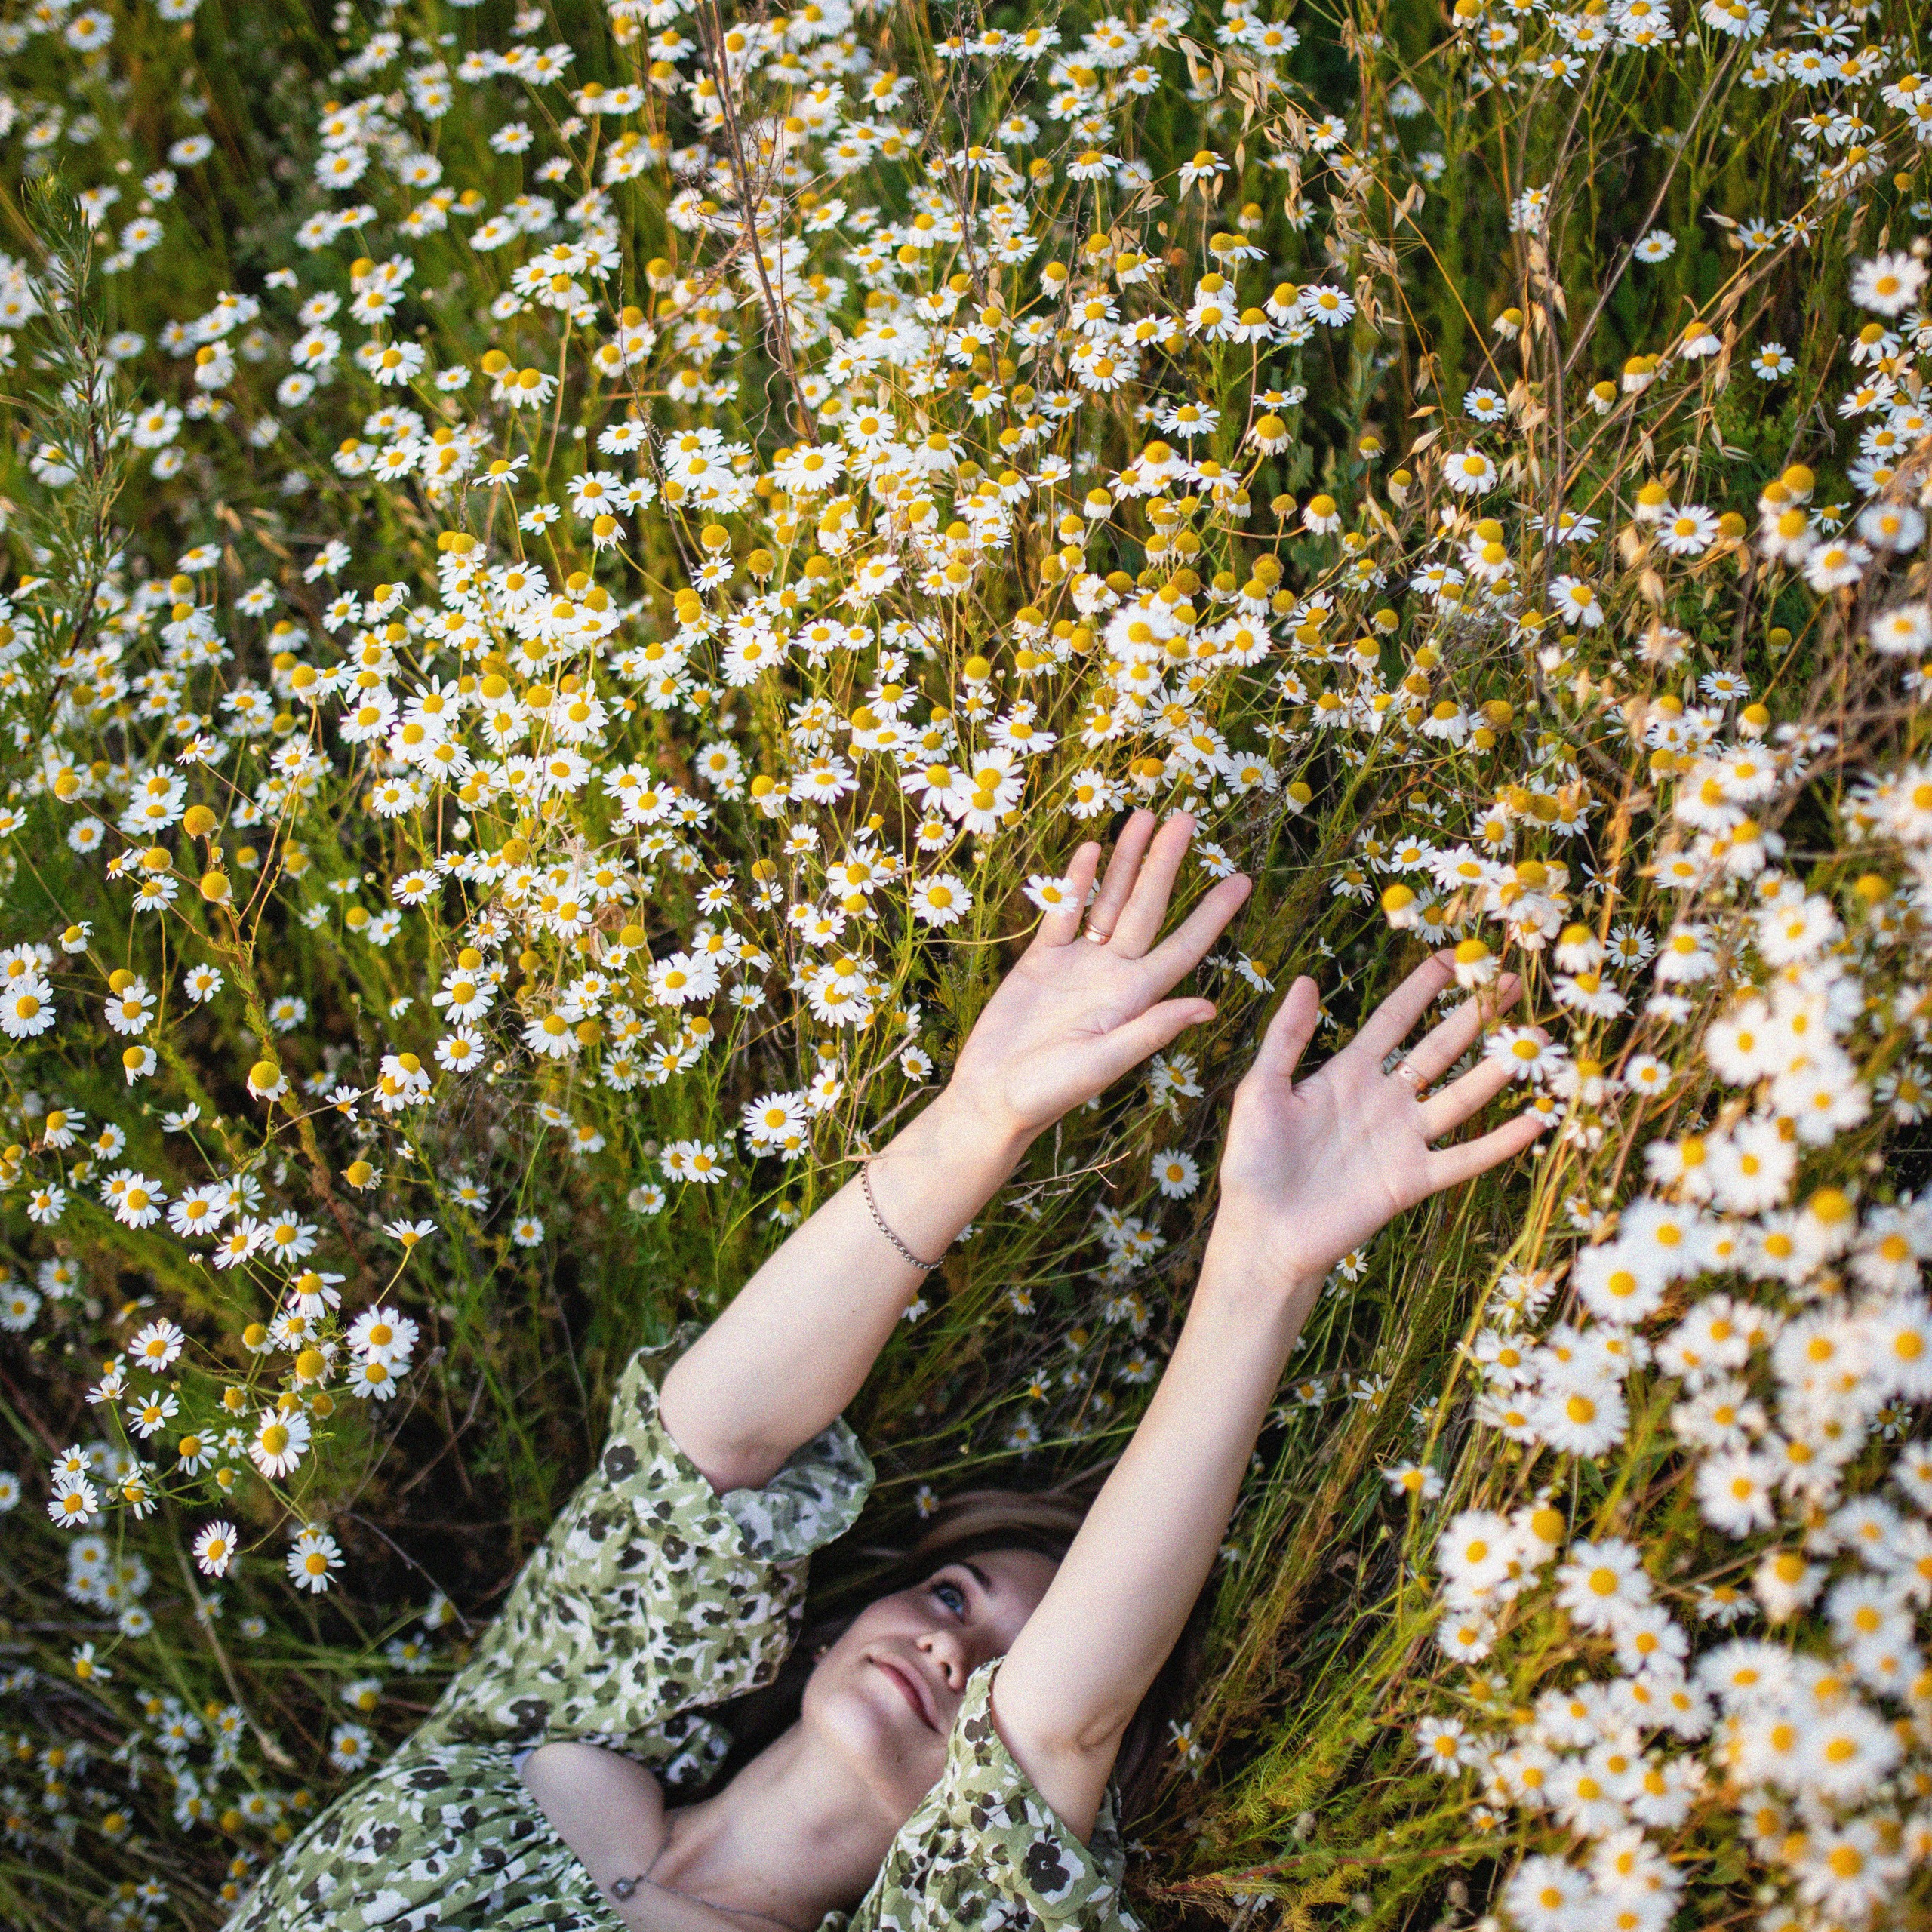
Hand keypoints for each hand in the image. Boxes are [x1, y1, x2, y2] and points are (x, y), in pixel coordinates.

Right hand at [945, 809, 1252, 1141]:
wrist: (991, 1097)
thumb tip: (1208, 1007)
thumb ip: (1150, 1030)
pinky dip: (1075, 882)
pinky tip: (1091, 850)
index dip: (1212, 915)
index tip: (1240, 880)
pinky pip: (1063, 913)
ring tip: (1144, 818)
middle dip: (1166, 863)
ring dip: (1126, 861)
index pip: (1182, 947)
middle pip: (1146, 907)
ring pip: (1107, 900)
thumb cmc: (1048, 1092)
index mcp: (1134, 999)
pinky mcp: (1040, 961)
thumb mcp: (1103, 1063)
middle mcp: (1112, 975)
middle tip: (1187, 819)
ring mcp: (1077, 964)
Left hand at [1210, 952, 1543, 1298]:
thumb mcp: (1261, 1089)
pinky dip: (1499, 1142)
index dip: (1421, 988)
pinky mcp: (1412, 1180)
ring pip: (1460, 1096)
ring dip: (1497, 1069)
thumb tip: (1304, 979)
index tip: (1451, 955)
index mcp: (1346, 1074)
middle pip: (1438, 1048)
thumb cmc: (1253, 1161)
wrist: (1263, 1231)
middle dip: (1474, 1015)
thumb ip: (1285, 1037)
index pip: (1393, 1020)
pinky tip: (1535, 1120)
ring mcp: (1403, 1140)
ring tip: (1534, 1039)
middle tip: (1512, 982)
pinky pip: (1464, 1158)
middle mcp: (1383, 1100)